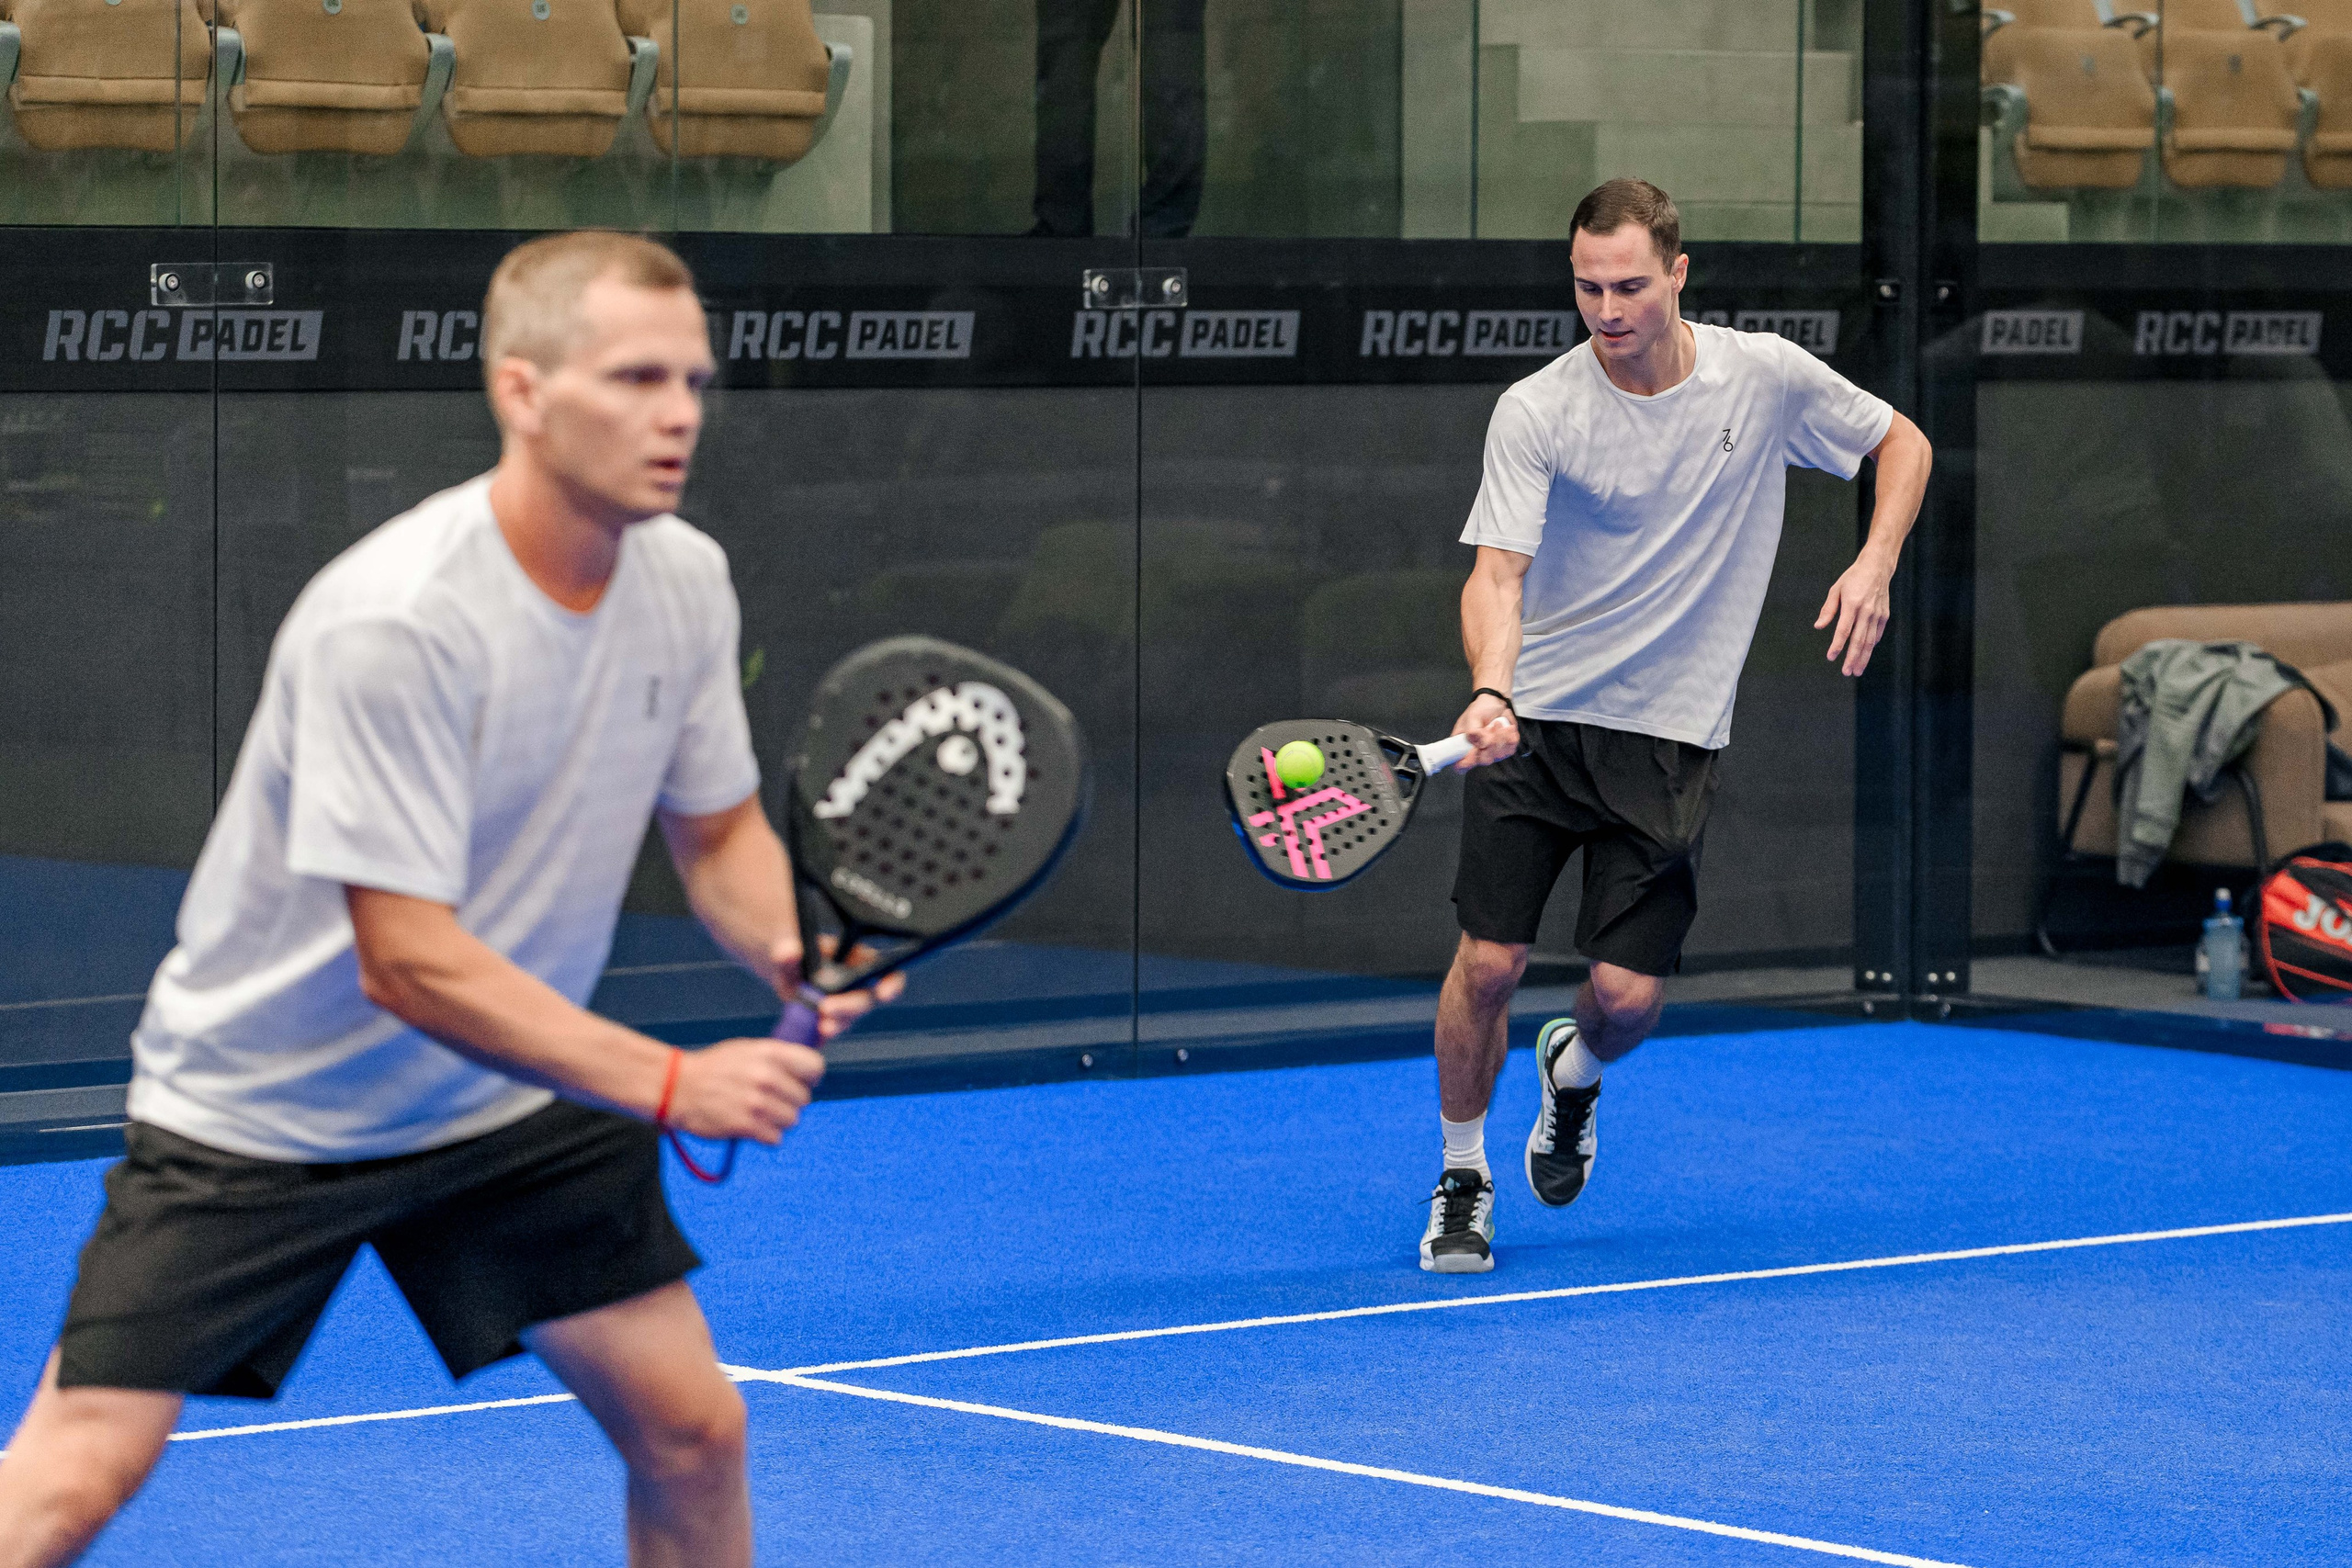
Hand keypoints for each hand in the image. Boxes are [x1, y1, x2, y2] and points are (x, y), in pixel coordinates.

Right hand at [662, 1037, 825, 1143]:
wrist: (676, 1087)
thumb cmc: (714, 1068)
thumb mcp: (747, 1049)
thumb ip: (777, 1057)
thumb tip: (809, 1069)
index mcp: (769, 1053)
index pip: (815, 1067)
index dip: (809, 1077)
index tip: (799, 1082)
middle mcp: (766, 1076)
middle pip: (804, 1099)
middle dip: (789, 1102)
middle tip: (769, 1100)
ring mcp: (756, 1102)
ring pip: (792, 1120)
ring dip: (777, 1121)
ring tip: (758, 1113)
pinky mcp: (746, 1126)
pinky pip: (775, 1138)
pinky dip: (765, 1136)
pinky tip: (751, 1126)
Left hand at [771, 932, 905, 1039]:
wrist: (782, 967)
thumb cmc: (795, 946)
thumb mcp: (789, 942)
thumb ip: (788, 948)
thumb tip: (787, 952)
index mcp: (860, 959)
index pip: (888, 972)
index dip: (892, 983)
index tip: (883, 993)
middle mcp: (858, 984)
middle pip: (866, 999)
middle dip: (850, 1006)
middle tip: (826, 1007)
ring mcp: (844, 1004)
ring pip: (849, 1018)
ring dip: (837, 1023)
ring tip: (820, 1026)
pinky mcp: (829, 1020)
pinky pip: (830, 1030)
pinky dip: (821, 1034)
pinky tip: (812, 1033)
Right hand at [1450, 695, 1519, 767]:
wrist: (1495, 702)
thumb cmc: (1480, 709)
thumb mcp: (1471, 717)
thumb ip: (1473, 732)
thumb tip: (1481, 744)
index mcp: (1463, 747)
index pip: (1461, 766)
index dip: (1467, 763)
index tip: (1474, 750)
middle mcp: (1477, 753)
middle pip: (1484, 761)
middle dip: (1490, 744)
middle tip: (1489, 729)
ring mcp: (1492, 752)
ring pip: (1499, 755)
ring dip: (1500, 737)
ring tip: (1497, 724)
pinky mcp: (1505, 748)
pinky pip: (1510, 749)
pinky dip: (1510, 737)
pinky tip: (1507, 728)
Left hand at [1815, 554, 1893, 676]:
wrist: (1877, 567)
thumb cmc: (1853, 578)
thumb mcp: (1836, 589)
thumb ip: (1828, 610)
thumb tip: (1818, 627)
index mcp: (1852, 604)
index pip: (1844, 630)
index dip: (1837, 646)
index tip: (1831, 658)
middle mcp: (1867, 611)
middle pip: (1859, 640)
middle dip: (1852, 659)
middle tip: (1846, 672)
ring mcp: (1877, 614)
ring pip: (1870, 641)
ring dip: (1863, 657)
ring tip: (1857, 671)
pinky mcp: (1884, 615)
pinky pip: (1877, 634)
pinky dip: (1871, 645)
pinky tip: (1865, 654)